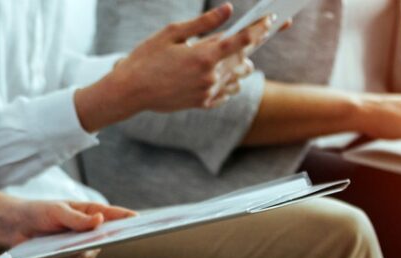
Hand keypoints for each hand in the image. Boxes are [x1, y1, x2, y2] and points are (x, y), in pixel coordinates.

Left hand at [1, 199, 134, 257]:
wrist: (17, 226)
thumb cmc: (40, 212)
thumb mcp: (57, 211)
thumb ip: (77, 218)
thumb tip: (100, 220)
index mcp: (90, 212)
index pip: (114, 215)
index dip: (127, 218)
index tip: (140, 219)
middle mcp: (89, 231)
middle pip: (104, 241)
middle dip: (100, 243)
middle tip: (92, 243)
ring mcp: (80, 247)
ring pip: (88, 256)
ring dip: (76, 254)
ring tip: (60, 248)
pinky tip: (48, 257)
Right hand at [77, 4, 269, 130]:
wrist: (130, 92)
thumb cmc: (146, 58)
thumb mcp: (172, 32)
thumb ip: (204, 23)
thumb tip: (228, 10)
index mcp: (203, 56)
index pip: (242, 40)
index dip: (260, 28)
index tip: (271, 19)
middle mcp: (209, 77)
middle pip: (244, 58)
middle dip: (254, 43)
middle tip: (263, 30)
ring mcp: (206, 93)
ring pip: (239, 77)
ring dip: (242, 64)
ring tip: (239, 54)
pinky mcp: (201, 103)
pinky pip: (227, 93)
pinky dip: (230, 82)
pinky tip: (225, 74)